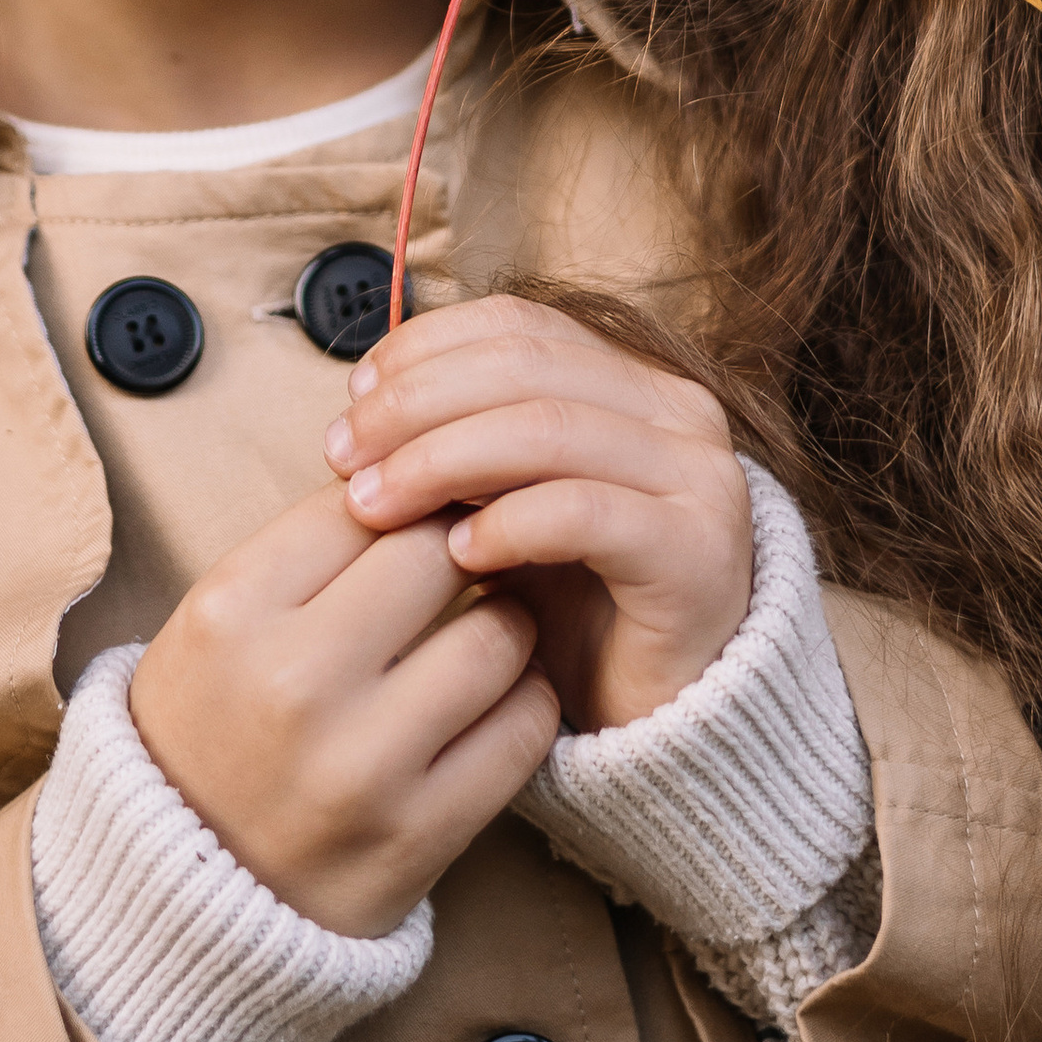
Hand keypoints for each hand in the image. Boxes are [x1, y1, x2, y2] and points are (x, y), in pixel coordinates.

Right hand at [127, 483, 559, 937]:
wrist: (186, 901)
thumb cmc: (214, 731)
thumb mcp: (221, 623)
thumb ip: (313, 550)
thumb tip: (432, 469)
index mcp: (230, 613)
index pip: (362, 500)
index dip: (405, 495)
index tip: (418, 513)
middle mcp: (293, 683)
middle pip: (439, 552)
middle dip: (463, 547)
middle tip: (465, 562)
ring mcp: (362, 765)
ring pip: (502, 635)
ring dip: (505, 624)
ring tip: (478, 634)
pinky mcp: (421, 834)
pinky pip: (526, 727)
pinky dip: (524, 702)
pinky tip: (491, 703)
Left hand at [325, 294, 752, 735]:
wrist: (655, 717)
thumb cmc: (570, 605)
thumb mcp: (503, 501)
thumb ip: (456, 439)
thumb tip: (363, 400)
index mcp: (631, 379)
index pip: (516, 325)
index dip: (424, 350)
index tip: (352, 402)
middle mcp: (678, 412)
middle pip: (523, 365)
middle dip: (416, 404)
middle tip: (343, 456)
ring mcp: (698, 477)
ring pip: (547, 429)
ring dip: (442, 458)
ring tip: (375, 504)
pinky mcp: (697, 552)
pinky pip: (586, 512)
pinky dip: (509, 522)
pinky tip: (458, 552)